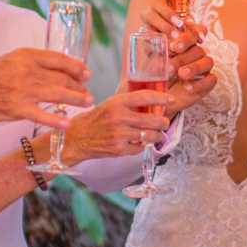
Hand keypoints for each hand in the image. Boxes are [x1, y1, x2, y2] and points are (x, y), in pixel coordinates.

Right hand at [0, 49, 92, 127]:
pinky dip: (57, 121)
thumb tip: (54, 70)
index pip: (60, 60)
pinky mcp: (18, 108)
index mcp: (28, 56)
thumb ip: (32, 63)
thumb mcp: (11, 58)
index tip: (86, 73)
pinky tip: (68, 123)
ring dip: (77, 99)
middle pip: (63, 78)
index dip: (77, 68)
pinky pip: (43, 116)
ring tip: (86, 103)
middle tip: (87, 92)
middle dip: (79, 86)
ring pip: (59, 95)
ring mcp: (25, 90)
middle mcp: (29, 71)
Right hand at [60, 90, 174, 162]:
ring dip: (156, 136)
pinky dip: (140, 146)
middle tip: (164, 122)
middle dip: (163, 122)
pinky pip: (139, 148)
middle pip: (153, 120)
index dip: (161, 98)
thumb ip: (128, 104)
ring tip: (156, 135)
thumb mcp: (109, 105)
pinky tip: (136, 143)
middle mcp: (119, 118)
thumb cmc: (95, 120)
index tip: (170, 99)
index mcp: (117, 103)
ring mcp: (119, 135)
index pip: (145, 97)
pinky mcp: (118, 149)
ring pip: (150, 136)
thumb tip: (152, 105)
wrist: (76, 138)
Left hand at [141, 3, 217, 107]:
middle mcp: (196, 54)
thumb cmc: (156, 76)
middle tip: (171, 67)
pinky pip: (211, 80)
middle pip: (198, 49)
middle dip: (184, 58)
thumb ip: (155, 49)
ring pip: (207, 62)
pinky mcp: (207, 83)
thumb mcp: (153, 62)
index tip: (174, 46)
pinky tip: (187, 87)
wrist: (159, 98)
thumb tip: (150, 35)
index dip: (186, 38)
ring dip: (194, 68)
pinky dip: (200, 83)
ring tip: (181, 75)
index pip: (192, 34)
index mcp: (185, 45)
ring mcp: (203, 68)